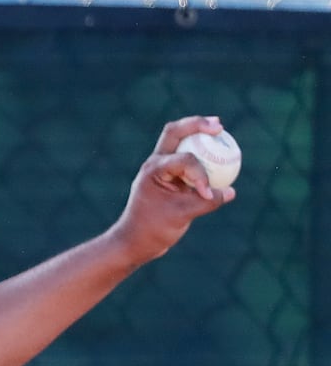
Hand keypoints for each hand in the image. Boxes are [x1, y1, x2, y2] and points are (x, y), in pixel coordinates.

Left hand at [110, 115, 234, 263]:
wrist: (135, 241)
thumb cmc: (153, 229)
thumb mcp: (182, 216)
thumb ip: (207, 202)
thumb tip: (230, 191)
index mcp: (154, 170)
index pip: (184, 160)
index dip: (202, 174)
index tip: (206, 195)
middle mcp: (155, 164)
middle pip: (174, 132)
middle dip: (196, 124)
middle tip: (218, 124)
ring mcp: (161, 168)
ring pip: (178, 140)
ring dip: (197, 132)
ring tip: (217, 126)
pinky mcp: (169, 177)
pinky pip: (187, 158)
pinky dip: (201, 152)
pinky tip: (218, 150)